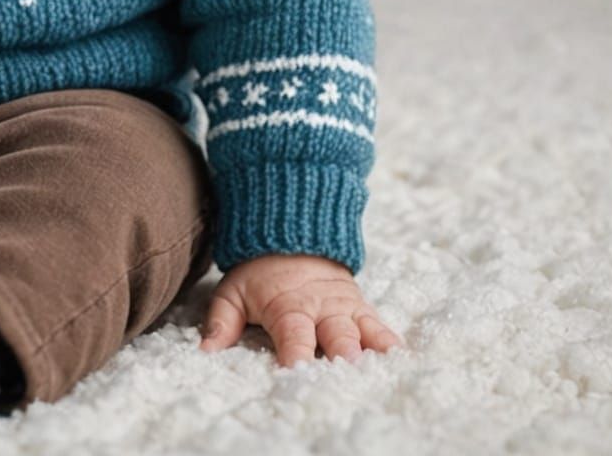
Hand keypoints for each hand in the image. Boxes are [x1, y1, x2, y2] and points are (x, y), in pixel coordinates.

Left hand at [199, 253, 402, 366]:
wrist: (292, 232)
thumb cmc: (259, 273)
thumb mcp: (232, 291)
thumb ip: (222, 321)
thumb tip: (206, 350)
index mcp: (288, 307)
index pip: (293, 336)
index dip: (296, 356)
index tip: (297, 375)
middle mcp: (321, 309)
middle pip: (337, 337)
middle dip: (343, 359)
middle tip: (350, 379)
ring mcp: (345, 309)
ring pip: (364, 332)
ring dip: (373, 353)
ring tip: (384, 372)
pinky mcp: (362, 309)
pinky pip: (380, 327)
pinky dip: (392, 343)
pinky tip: (405, 360)